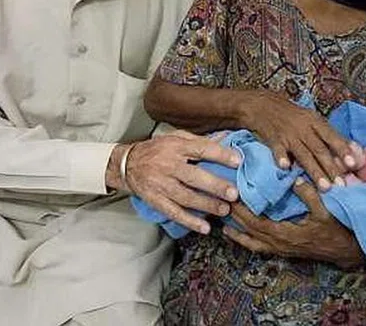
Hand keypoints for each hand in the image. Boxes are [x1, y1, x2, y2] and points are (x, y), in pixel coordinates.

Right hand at [124, 130, 241, 234]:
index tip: (238, 161)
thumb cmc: (157, 150)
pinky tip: (204, 227)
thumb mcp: (175, 138)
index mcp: (176, 147)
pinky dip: (189, 221)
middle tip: (234, 193)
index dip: (220, 155)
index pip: (201, 149)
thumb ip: (199, 140)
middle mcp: (168, 165)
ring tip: (224, 210)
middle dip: (215, 186)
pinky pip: (174, 212)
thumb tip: (226, 138)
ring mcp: (160, 184)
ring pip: (186, 197)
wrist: (126, 164)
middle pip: (194, 176)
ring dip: (207, 205)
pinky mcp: (155, 200)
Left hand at [222, 177, 365, 269]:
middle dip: (233, 218)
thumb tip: (293, 178)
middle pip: (249, 232)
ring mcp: (281, 250)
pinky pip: (259, 247)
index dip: (241, 211)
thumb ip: (310, 195)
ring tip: (221, 221)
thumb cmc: (337, 230)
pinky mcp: (285, 251)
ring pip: (252, 243)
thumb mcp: (326, 210)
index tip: (230, 196)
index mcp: (286, 235)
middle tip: (219, 203)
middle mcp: (280, 245)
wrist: (348, 251)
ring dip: (236, 232)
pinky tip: (238, 234)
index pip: (256, 222)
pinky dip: (246, 240)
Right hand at [240, 91, 359, 189]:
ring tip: (324, 187)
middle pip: (319, 149)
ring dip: (314, 171)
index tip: (354, 164)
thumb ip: (328, 135)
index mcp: (315, 122)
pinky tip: (285, 168)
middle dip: (331, 168)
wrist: (263, 105)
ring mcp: (288, 134)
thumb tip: (352, 150)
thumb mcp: (312, 120)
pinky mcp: (273, 140)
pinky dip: (281, 158)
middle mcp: (303, 128)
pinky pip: (278, 150)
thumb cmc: (292, 116)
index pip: (331, 137)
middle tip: (341, 186)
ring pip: (304, 154)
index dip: (343, 149)